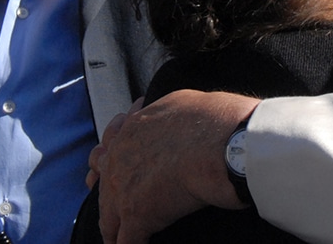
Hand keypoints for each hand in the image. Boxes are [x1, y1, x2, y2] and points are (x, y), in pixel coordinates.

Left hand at [92, 90, 258, 243]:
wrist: (228, 144)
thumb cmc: (220, 120)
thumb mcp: (186, 102)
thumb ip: (171, 113)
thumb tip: (181, 117)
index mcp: (135, 129)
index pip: (111, 149)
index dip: (109, 165)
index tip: (106, 174)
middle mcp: (121, 157)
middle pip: (104, 188)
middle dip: (109, 202)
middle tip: (113, 216)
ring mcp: (124, 188)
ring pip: (109, 219)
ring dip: (116, 230)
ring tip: (120, 240)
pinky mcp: (138, 216)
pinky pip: (125, 242)